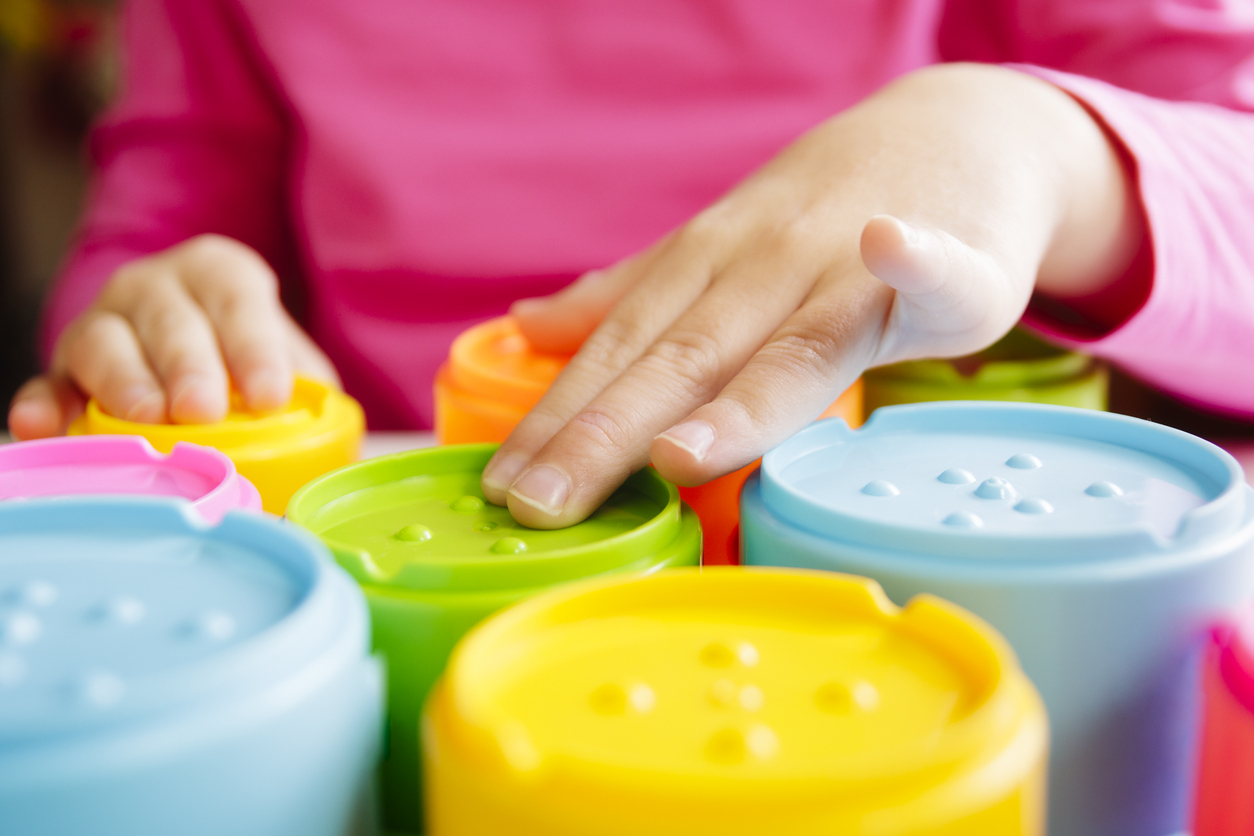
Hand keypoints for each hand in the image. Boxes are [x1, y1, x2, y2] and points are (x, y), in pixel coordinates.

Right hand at [8, 234, 337, 438]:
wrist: (192, 354)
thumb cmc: (248, 362)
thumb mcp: (286, 364)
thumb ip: (308, 393)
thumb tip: (336, 444)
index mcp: (219, 273)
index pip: (238, 298)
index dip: (254, 345)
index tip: (270, 395)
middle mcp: (155, 287)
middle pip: (169, 319)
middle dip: (188, 364)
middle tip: (203, 409)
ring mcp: (104, 323)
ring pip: (104, 342)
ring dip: (124, 381)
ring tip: (146, 416)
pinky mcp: (65, 368)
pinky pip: (49, 383)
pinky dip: (44, 405)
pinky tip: (42, 427)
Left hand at [481, 63, 1142, 527]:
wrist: (953, 134)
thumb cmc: (824, 214)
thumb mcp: (716, 248)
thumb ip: (630, 297)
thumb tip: (529, 327)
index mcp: (702, 268)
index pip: (616, 350)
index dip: (555, 418)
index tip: (501, 488)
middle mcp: (763, 266)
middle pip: (679, 360)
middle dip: (602, 437)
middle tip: (540, 506)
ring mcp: (852, 264)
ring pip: (788, 345)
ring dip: (732, 401)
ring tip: (673, 456)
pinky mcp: (954, 266)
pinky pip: (935, 272)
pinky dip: (915, 259)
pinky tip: (890, 248)